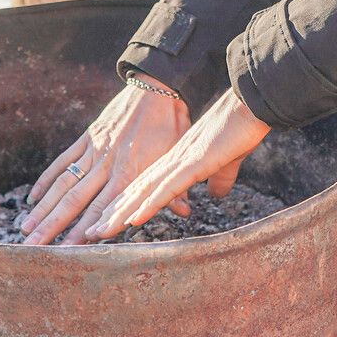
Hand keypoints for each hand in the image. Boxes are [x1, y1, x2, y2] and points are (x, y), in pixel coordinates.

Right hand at [20, 81, 189, 245]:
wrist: (155, 87)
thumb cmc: (170, 125)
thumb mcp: (178, 156)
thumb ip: (174, 186)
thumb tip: (185, 212)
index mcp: (130, 173)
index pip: (103, 207)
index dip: (84, 228)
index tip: (67, 248)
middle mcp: (107, 165)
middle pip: (74, 200)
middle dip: (52, 226)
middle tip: (33, 247)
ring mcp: (94, 151)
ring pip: (64, 184)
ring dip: (44, 208)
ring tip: (26, 229)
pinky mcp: (87, 138)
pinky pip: (63, 160)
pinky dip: (47, 179)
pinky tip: (33, 198)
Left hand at [88, 87, 270, 239]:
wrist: (250, 104)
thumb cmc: (240, 128)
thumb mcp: (226, 160)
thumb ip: (218, 178)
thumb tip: (216, 194)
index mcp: (176, 158)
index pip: (143, 185)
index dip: (123, 203)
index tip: (104, 219)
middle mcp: (171, 160)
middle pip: (134, 190)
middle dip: (110, 213)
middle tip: (87, 233)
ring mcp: (179, 161)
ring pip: (142, 192)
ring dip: (119, 214)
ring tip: (97, 233)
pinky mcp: (193, 163)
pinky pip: (165, 188)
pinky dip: (147, 205)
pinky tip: (132, 220)